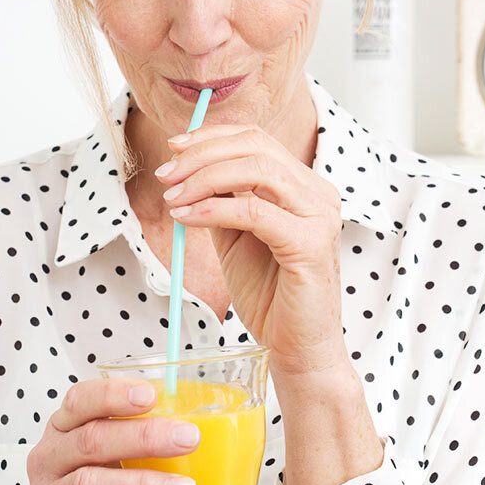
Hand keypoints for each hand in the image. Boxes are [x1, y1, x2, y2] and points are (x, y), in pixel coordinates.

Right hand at [13, 379, 199, 484]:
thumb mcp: (110, 465)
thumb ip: (138, 443)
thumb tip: (204, 423)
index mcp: (61, 433)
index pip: (79, 401)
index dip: (113, 395)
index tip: (152, 395)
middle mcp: (47, 463)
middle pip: (91, 441)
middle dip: (143, 437)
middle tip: (189, 438)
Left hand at [156, 123, 346, 377]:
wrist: (297, 347)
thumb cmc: (271, 295)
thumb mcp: (236, 236)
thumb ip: (221, 201)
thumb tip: (185, 171)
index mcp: (303, 186)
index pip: (256, 139)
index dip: (211, 137)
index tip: (174, 148)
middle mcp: (318, 193)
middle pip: (254, 147)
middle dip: (201, 155)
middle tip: (165, 174)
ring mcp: (319, 216)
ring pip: (256, 170)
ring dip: (204, 178)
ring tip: (172, 197)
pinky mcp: (311, 243)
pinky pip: (254, 211)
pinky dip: (214, 209)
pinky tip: (186, 218)